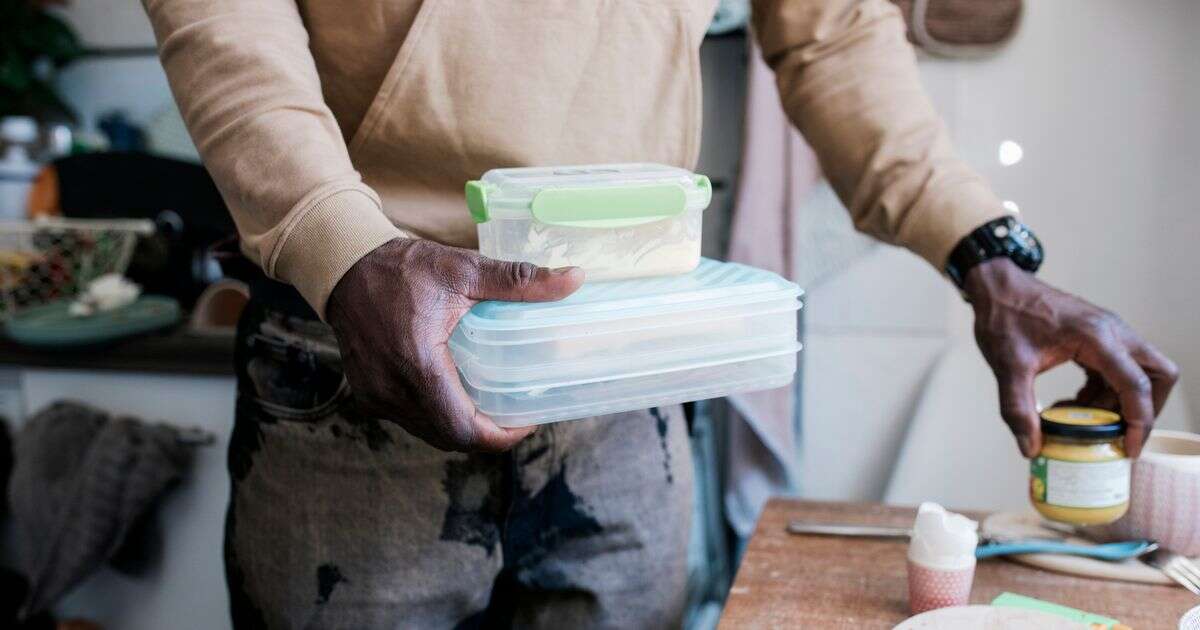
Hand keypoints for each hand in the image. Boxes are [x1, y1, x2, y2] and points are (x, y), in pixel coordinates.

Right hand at [325, 238, 583, 451]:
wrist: (346, 265)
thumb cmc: (404, 267)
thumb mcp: (463, 270)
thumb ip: (519, 281)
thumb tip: (574, 279)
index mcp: (417, 364)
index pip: (463, 428)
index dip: (500, 436)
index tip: (528, 420)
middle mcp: (392, 390)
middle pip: (450, 437)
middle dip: (487, 433)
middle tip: (516, 412)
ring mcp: (376, 397)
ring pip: (430, 433)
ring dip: (462, 426)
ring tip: (492, 405)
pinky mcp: (368, 395)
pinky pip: (411, 420)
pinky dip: (438, 415)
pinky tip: (457, 394)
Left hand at [964, 258, 1177, 457]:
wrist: (997, 287)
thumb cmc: (1004, 318)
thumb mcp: (1007, 367)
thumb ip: (1017, 409)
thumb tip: (1029, 448)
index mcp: (1097, 338)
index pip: (1137, 385)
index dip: (1140, 422)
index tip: (1128, 450)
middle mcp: (1112, 332)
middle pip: (1157, 375)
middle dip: (1146, 408)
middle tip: (1117, 432)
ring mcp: (1108, 332)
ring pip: (1139, 372)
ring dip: (1119, 401)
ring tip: (1082, 418)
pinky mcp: (1098, 335)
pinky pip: (1118, 367)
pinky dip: (1106, 389)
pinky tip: (1075, 402)